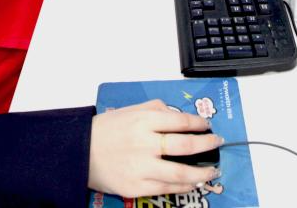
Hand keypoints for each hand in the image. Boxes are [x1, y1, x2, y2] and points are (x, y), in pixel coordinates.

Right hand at [88, 100, 222, 198]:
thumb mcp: (130, 110)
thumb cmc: (106, 130)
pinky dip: (183, 186)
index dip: (199, 123)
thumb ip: (156, 109)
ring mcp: (141, 167)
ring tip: (212, 170)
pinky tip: (192, 183)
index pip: (180, 120)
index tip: (207, 125)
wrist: (79, 153)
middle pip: (185, 145)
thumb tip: (179, 116)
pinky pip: (166, 188)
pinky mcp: (136, 186)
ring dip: (201, 172)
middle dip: (206, 144)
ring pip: (180, 172)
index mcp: (143, 120)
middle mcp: (144, 143)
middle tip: (216, 143)